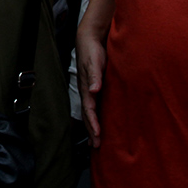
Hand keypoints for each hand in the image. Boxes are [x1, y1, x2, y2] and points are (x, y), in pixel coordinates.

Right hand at [76, 28, 107, 147]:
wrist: (89, 41)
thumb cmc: (92, 52)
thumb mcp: (94, 63)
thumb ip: (95, 77)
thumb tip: (94, 90)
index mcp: (86, 89)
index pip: (89, 110)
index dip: (93, 124)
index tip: (98, 136)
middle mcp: (87, 92)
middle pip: (88, 115)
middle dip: (92, 131)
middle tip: (96, 146)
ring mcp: (91, 91)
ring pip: (91, 113)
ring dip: (93, 127)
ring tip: (96, 142)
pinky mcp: (96, 88)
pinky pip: (96, 107)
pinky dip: (97, 117)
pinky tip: (101, 124)